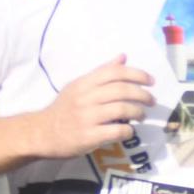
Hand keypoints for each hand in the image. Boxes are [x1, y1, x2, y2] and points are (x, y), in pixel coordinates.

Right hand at [30, 56, 154, 159]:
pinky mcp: (88, 137)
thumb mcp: (79, 86)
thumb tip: (123, 57)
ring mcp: (86, 117)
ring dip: (138, 112)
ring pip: (121, 109)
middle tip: (151, 100)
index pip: (115, 72)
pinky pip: (115, 131)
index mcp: (84, 83)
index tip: (150, 81)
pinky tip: (129, 131)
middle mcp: (85, 98)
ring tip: (142, 115)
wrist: (41, 133)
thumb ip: (101, 73)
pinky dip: (127, 131)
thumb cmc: (63, 109)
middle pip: (122, 90)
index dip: (137, 74)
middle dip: (142, 94)